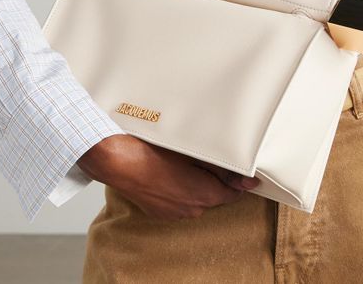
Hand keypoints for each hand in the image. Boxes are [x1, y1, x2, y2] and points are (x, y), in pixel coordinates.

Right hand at [77, 134, 259, 220]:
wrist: (116, 159)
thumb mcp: (193, 152)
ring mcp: (173, 212)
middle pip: (213, 194)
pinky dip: (176, 187)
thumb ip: (222, 168)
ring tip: (182, 159)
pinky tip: (166, 169)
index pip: (233, 193)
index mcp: (204, 195)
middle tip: (206, 154)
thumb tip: (246, 180)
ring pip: (194, 196)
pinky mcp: (157, 210)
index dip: (237, 179)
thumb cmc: (152, 150)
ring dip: (194, 182)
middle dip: (213, 177)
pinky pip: (176, 199)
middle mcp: (191, 209)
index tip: (239, 168)